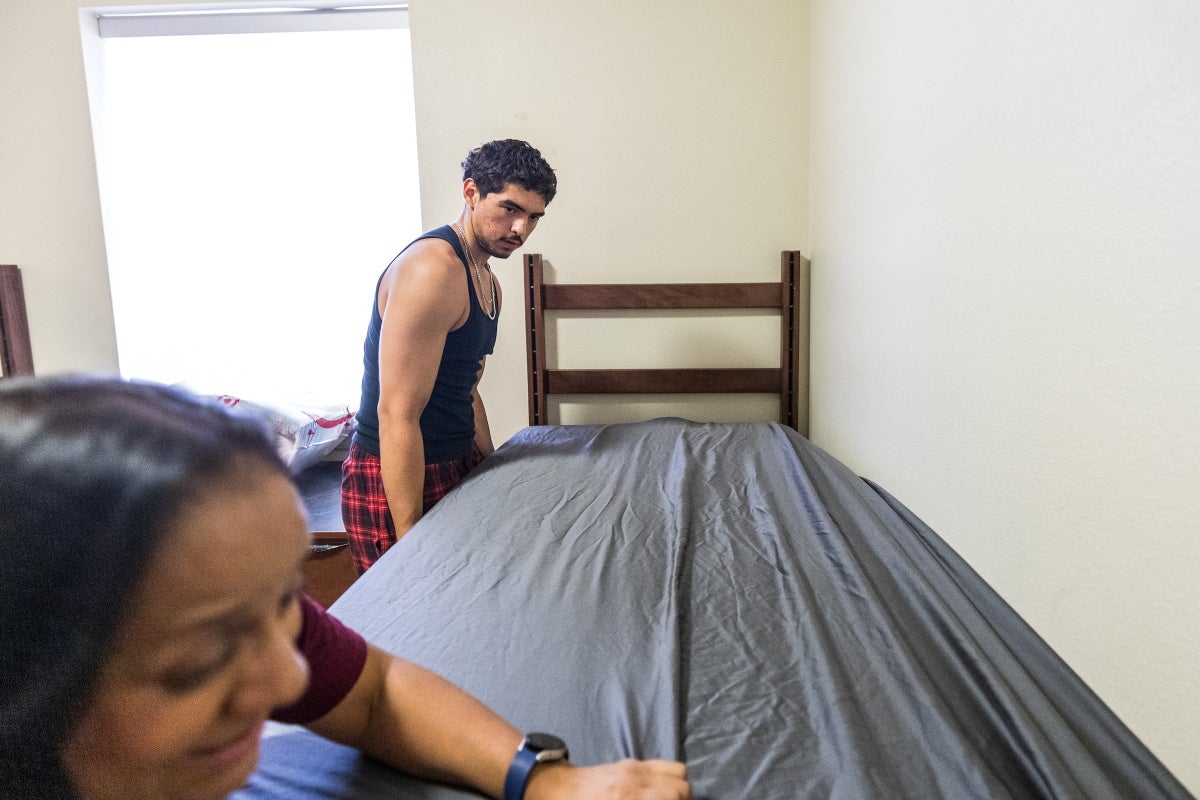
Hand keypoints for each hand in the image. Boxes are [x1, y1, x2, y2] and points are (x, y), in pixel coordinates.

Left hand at [525, 759, 690, 799]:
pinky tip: (659, 794)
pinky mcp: (632, 763)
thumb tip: (658, 799)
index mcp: (628, 798)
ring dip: (679, 792)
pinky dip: (670, 780)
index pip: (671, 798)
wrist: (557, 790)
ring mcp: (635, 768)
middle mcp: (636, 780)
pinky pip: (665, 766)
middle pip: (682, 789)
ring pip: (679, 774)